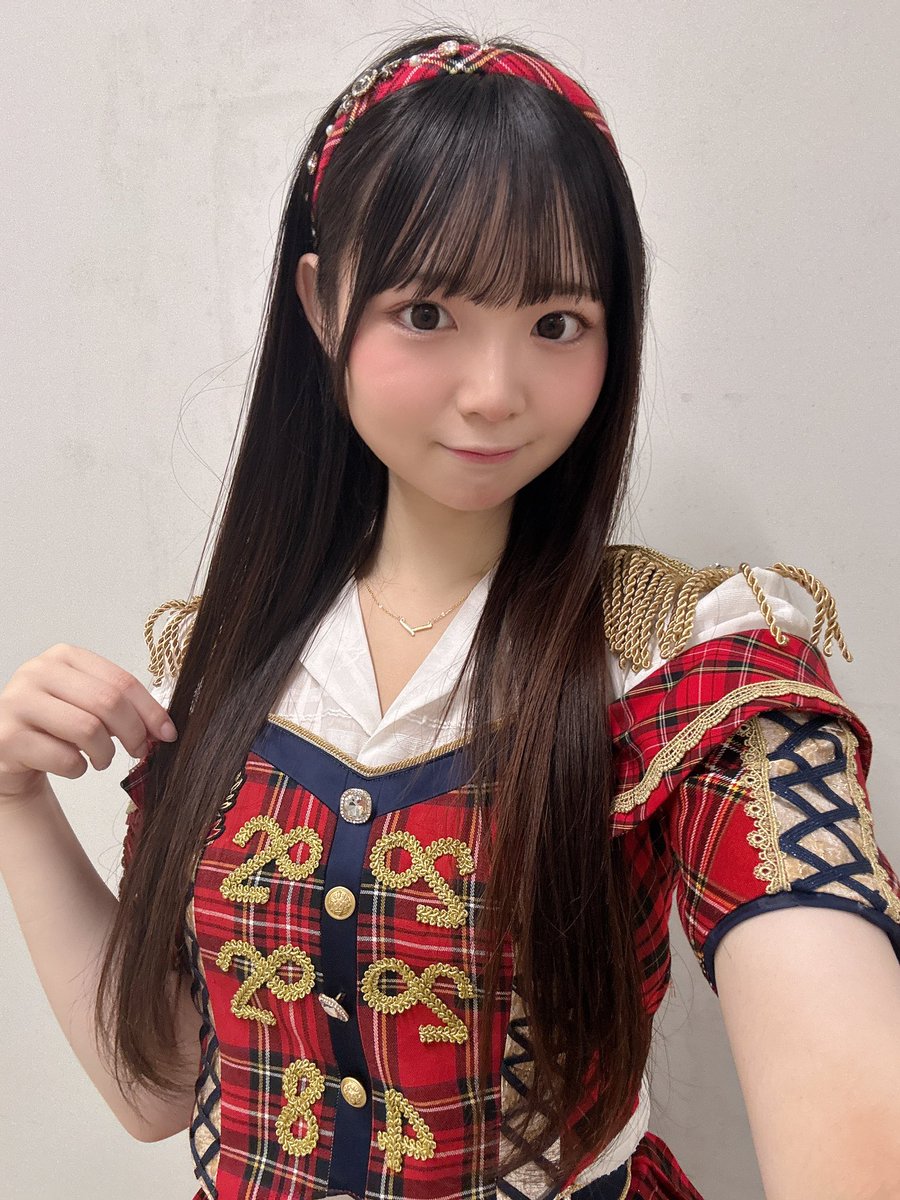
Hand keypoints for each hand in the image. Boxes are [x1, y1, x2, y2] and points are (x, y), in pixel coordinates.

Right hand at [0, 644, 177, 801]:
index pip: (120, 681)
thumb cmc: (54, 725)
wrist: (8, 749)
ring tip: (101, 758)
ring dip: (105, 753)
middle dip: (133, 733)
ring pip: (87, 729)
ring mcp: (18, 703)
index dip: (150, 710)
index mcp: (63, 656)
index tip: (167, 733)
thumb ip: (121, 706)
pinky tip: (72, 765)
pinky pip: (64, 758)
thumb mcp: (86, 703)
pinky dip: (78, 769)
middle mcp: (37, 672)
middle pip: (107, 702)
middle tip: (139, 750)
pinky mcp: (8, 737)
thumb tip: (163, 727)